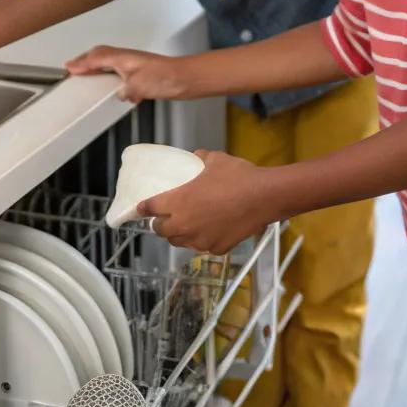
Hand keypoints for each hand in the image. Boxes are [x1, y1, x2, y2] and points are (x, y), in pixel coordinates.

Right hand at [65, 45, 192, 102]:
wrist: (186, 78)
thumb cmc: (167, 77)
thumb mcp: (139, 86)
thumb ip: (125, 90)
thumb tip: (120, 94)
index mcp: (122, 57)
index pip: (96, 57)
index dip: (81, 62)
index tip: (69, 67)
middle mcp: (128, 58)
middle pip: (101, 55)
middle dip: (86, 60)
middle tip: (74, 67)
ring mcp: (135, 63)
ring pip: (110, 61)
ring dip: (97, 65)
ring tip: (88, 73)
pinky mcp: (142, 72)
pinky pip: (120, 69)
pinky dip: (111, 73)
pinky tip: (114, 85)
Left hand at [139, 150, 274, 255]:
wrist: (265, 196)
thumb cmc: (238, 176)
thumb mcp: (214, 159)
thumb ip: (199, 159)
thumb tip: (195, 158)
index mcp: (178, 201)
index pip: (149, 208)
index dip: (143, 208)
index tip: (140, 208)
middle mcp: (184, 224)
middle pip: (161, 230)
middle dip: (160, 223)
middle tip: (165, 216)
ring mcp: (200, 239)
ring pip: (180, 242)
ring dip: (179, 234)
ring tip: (187, 224)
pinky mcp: (216, 248)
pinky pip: (203, 245)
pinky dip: (203, 239)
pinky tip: (211, 229)